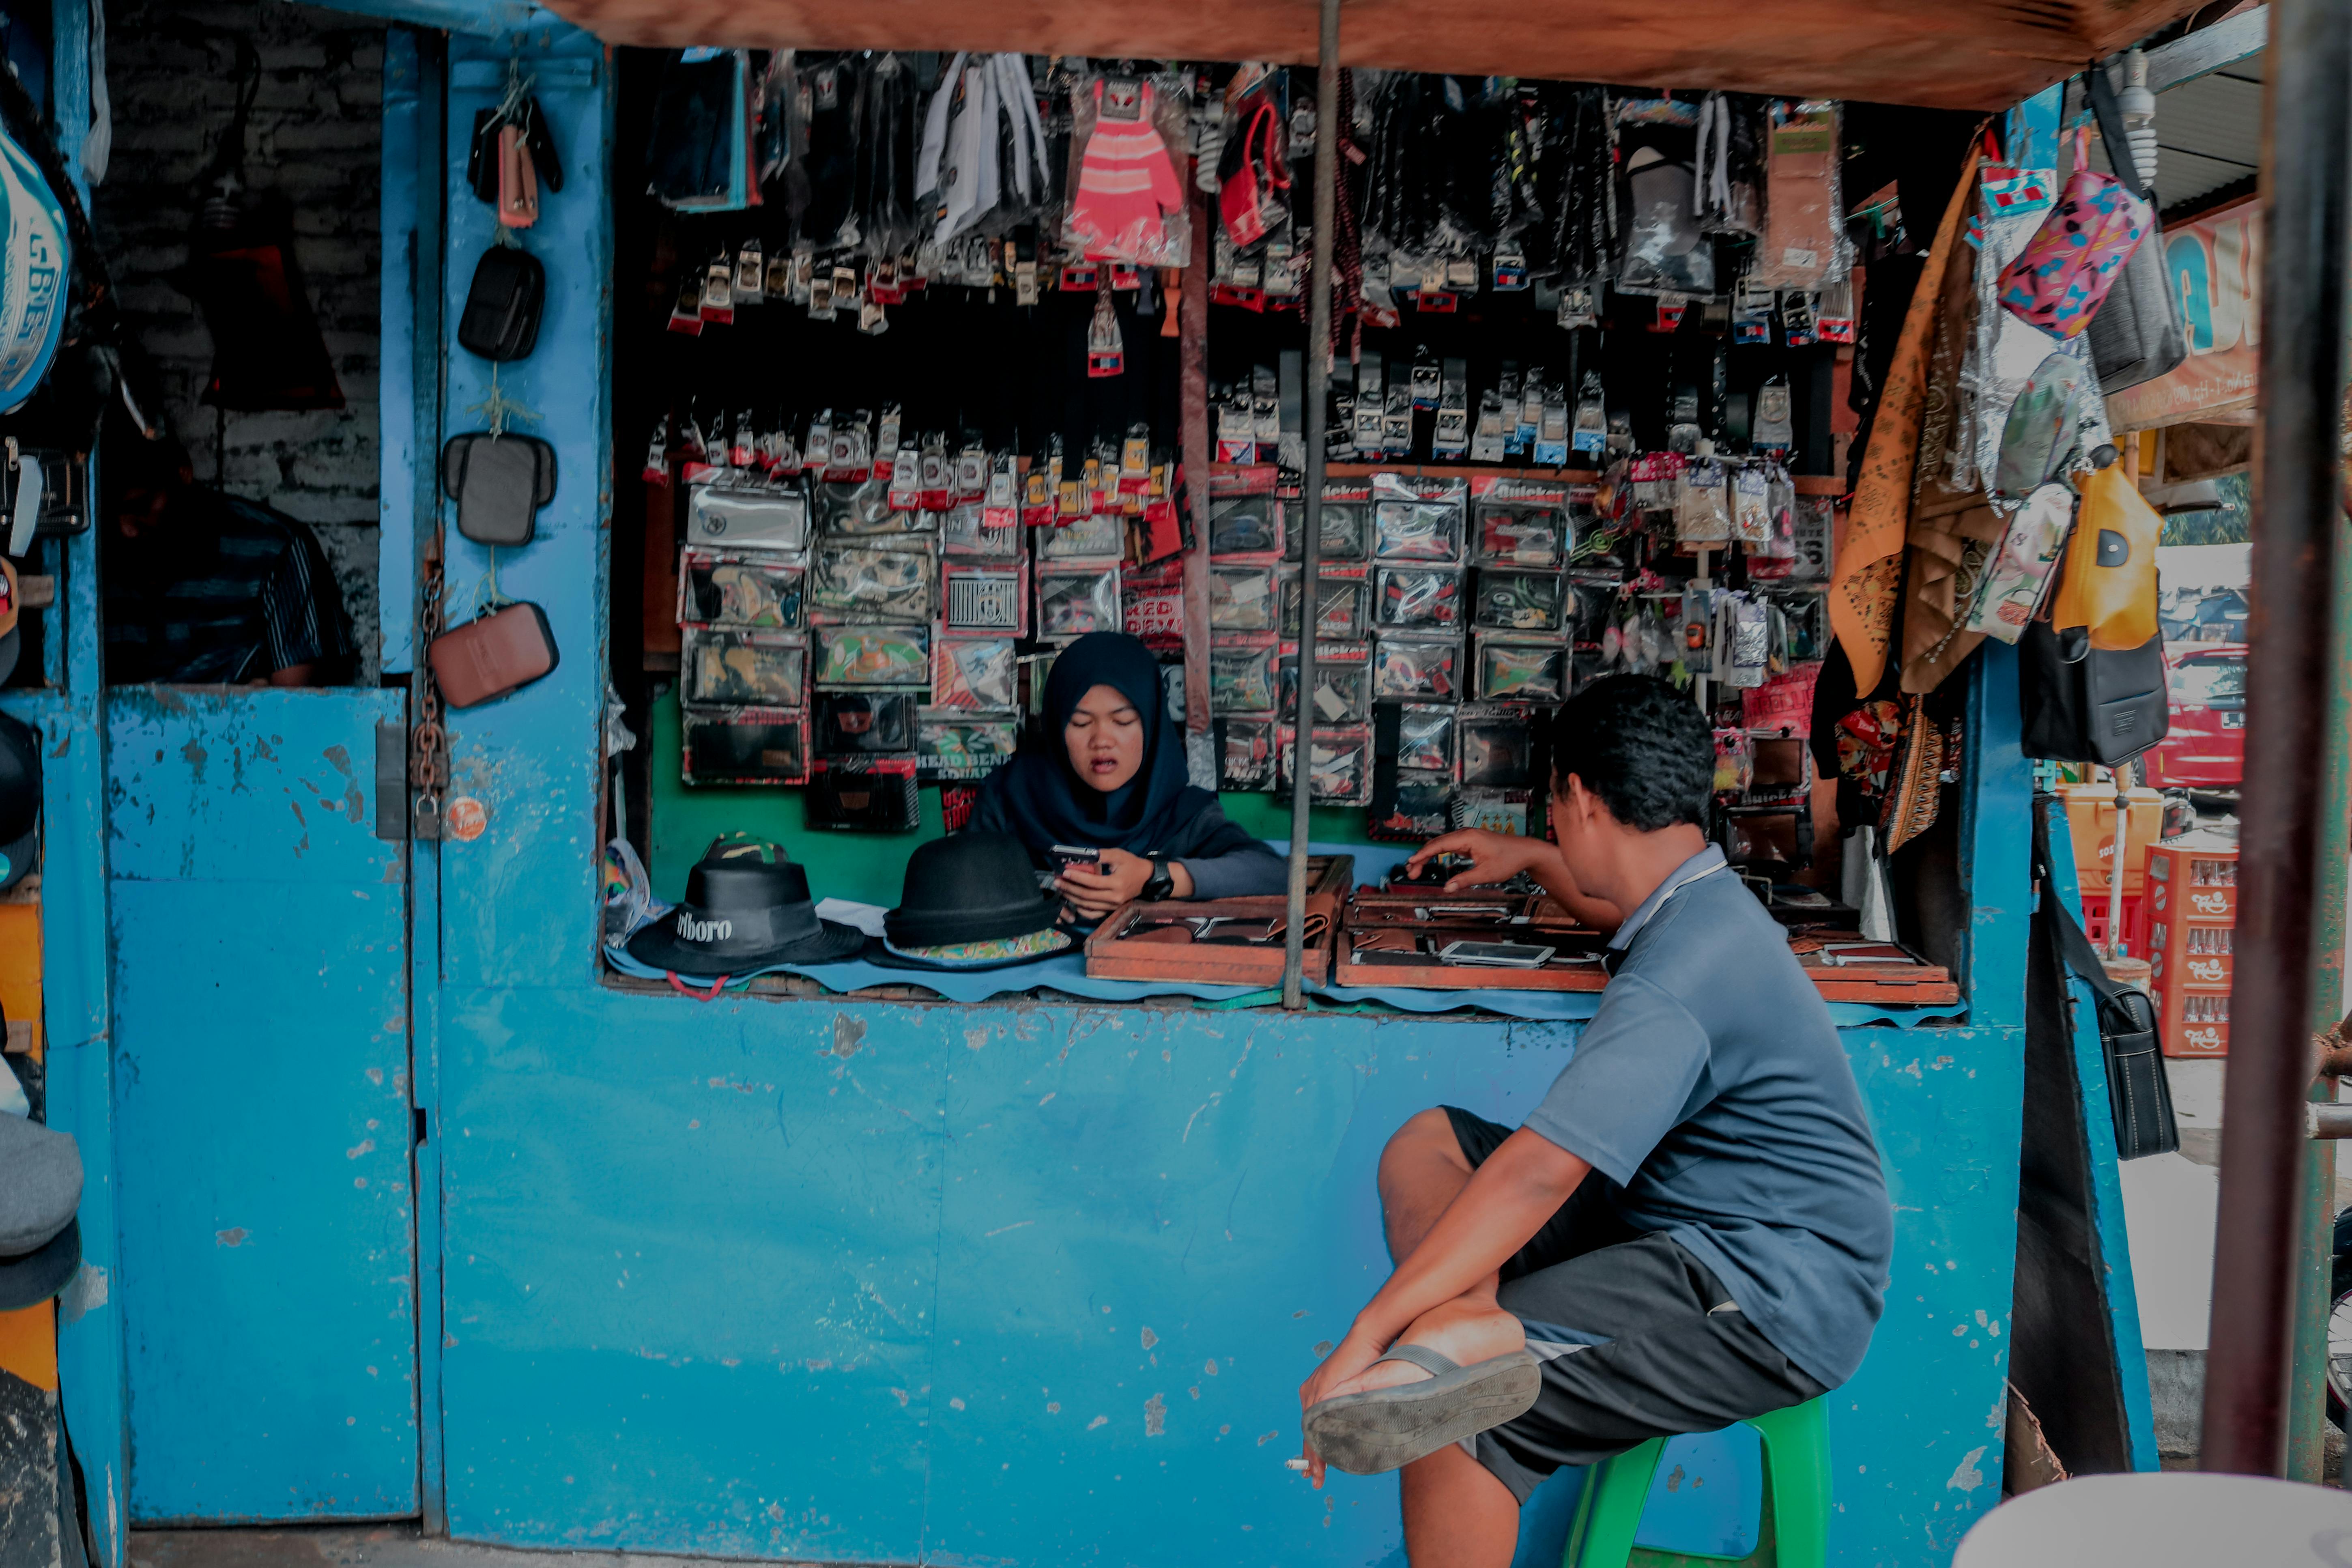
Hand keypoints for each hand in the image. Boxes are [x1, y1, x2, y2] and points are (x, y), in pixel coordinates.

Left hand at [1056, 847, 1152, 918]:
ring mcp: (1113, 906)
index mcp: (1117, 883)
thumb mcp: (1119, 855)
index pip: (1093, 882)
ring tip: (1062, 889)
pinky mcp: (1112, 909)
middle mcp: (1115, 898)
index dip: (1077, 878)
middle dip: (1070, 888)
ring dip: (1073, 898)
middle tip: (1058, 882)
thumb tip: (1085, 855)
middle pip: (1087, 896)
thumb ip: (1102, 854)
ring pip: (1088, 905)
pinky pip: (1094, 914)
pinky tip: (1074, 902)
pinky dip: (1082, 910)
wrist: (1147, 878)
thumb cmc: (1132, 864)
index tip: (1065, 872)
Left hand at [1297, 1327, 1387, 1488]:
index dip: (1313, 1449)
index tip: (1316, 1470)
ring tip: (1317, 1475)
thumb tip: (1356, 1422)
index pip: (1312, 1426)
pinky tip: (1321, 1456)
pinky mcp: (1321, 1389)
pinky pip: (1315, 1421)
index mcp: (1317, 1392)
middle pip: (1306, 1431)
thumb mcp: (1355, 1388)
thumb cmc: (1365, 1361)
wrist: (1366, 1339)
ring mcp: (1313, 1390)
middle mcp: (1310, 1392)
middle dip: (1310, 1458)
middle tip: (1313, 1480)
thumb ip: (1350, 1404)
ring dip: (1313, 1454)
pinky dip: (1317, 1441)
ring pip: (1308, 1430)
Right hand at [1406, 829, 1558, 892]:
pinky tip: (1433, 861)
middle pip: (1437, 844)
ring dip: (1429, 855)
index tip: (1411, 863)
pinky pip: (1450, 846)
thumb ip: (1464, 880)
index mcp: (1467, 838)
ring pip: (1442, 844)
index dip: (1423, 854)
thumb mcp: (1486, 874)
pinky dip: (1439, 854)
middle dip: (1422, 857)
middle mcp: (1465, 834)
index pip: (1439, 845)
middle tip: (1411, 872)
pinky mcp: (1471, 841)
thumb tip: (1446, 888)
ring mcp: (1468, 837)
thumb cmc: (1508, 860)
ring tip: (1417, 868)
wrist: (1525, 852)